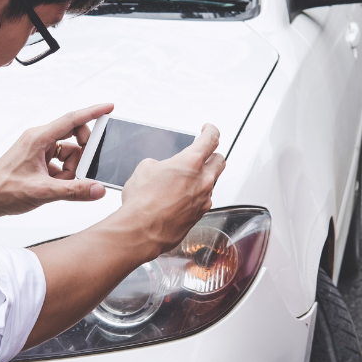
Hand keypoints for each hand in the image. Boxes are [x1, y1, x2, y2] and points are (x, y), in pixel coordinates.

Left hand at [0, 104, 112, 218]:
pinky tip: (54, 186)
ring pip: (67, 152)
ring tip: (59, 184)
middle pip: (73, 136)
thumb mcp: (43, 192)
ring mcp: (37, 148)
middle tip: (81, 171)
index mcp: (39, 138)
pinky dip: (62, 173)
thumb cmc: (5, 190)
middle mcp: (39, 139)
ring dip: (70, 169)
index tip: (109, 108)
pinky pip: (59, 161)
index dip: (93, 112)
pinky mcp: (37, 158)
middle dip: (81, 155)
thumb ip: (74, 191)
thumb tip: (97, 189)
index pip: (72, 119)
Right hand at [119, 124, 225, 255]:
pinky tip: (181, 199)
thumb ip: (159, 165)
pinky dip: (195, 197)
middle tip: (205, 154)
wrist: (141, 231)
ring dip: (203, 179)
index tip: (208, 130)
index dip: (211, 131)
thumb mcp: (144, 169)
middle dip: (213, 155)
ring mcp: (203, 200)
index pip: (210, 139)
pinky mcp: (198, 216)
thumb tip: (159, 169)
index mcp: (190, 162)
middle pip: (219, 161)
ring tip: (186, 181)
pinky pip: (203, 201)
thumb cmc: (142, 202)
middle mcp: (202, 181)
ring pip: (211, 183)